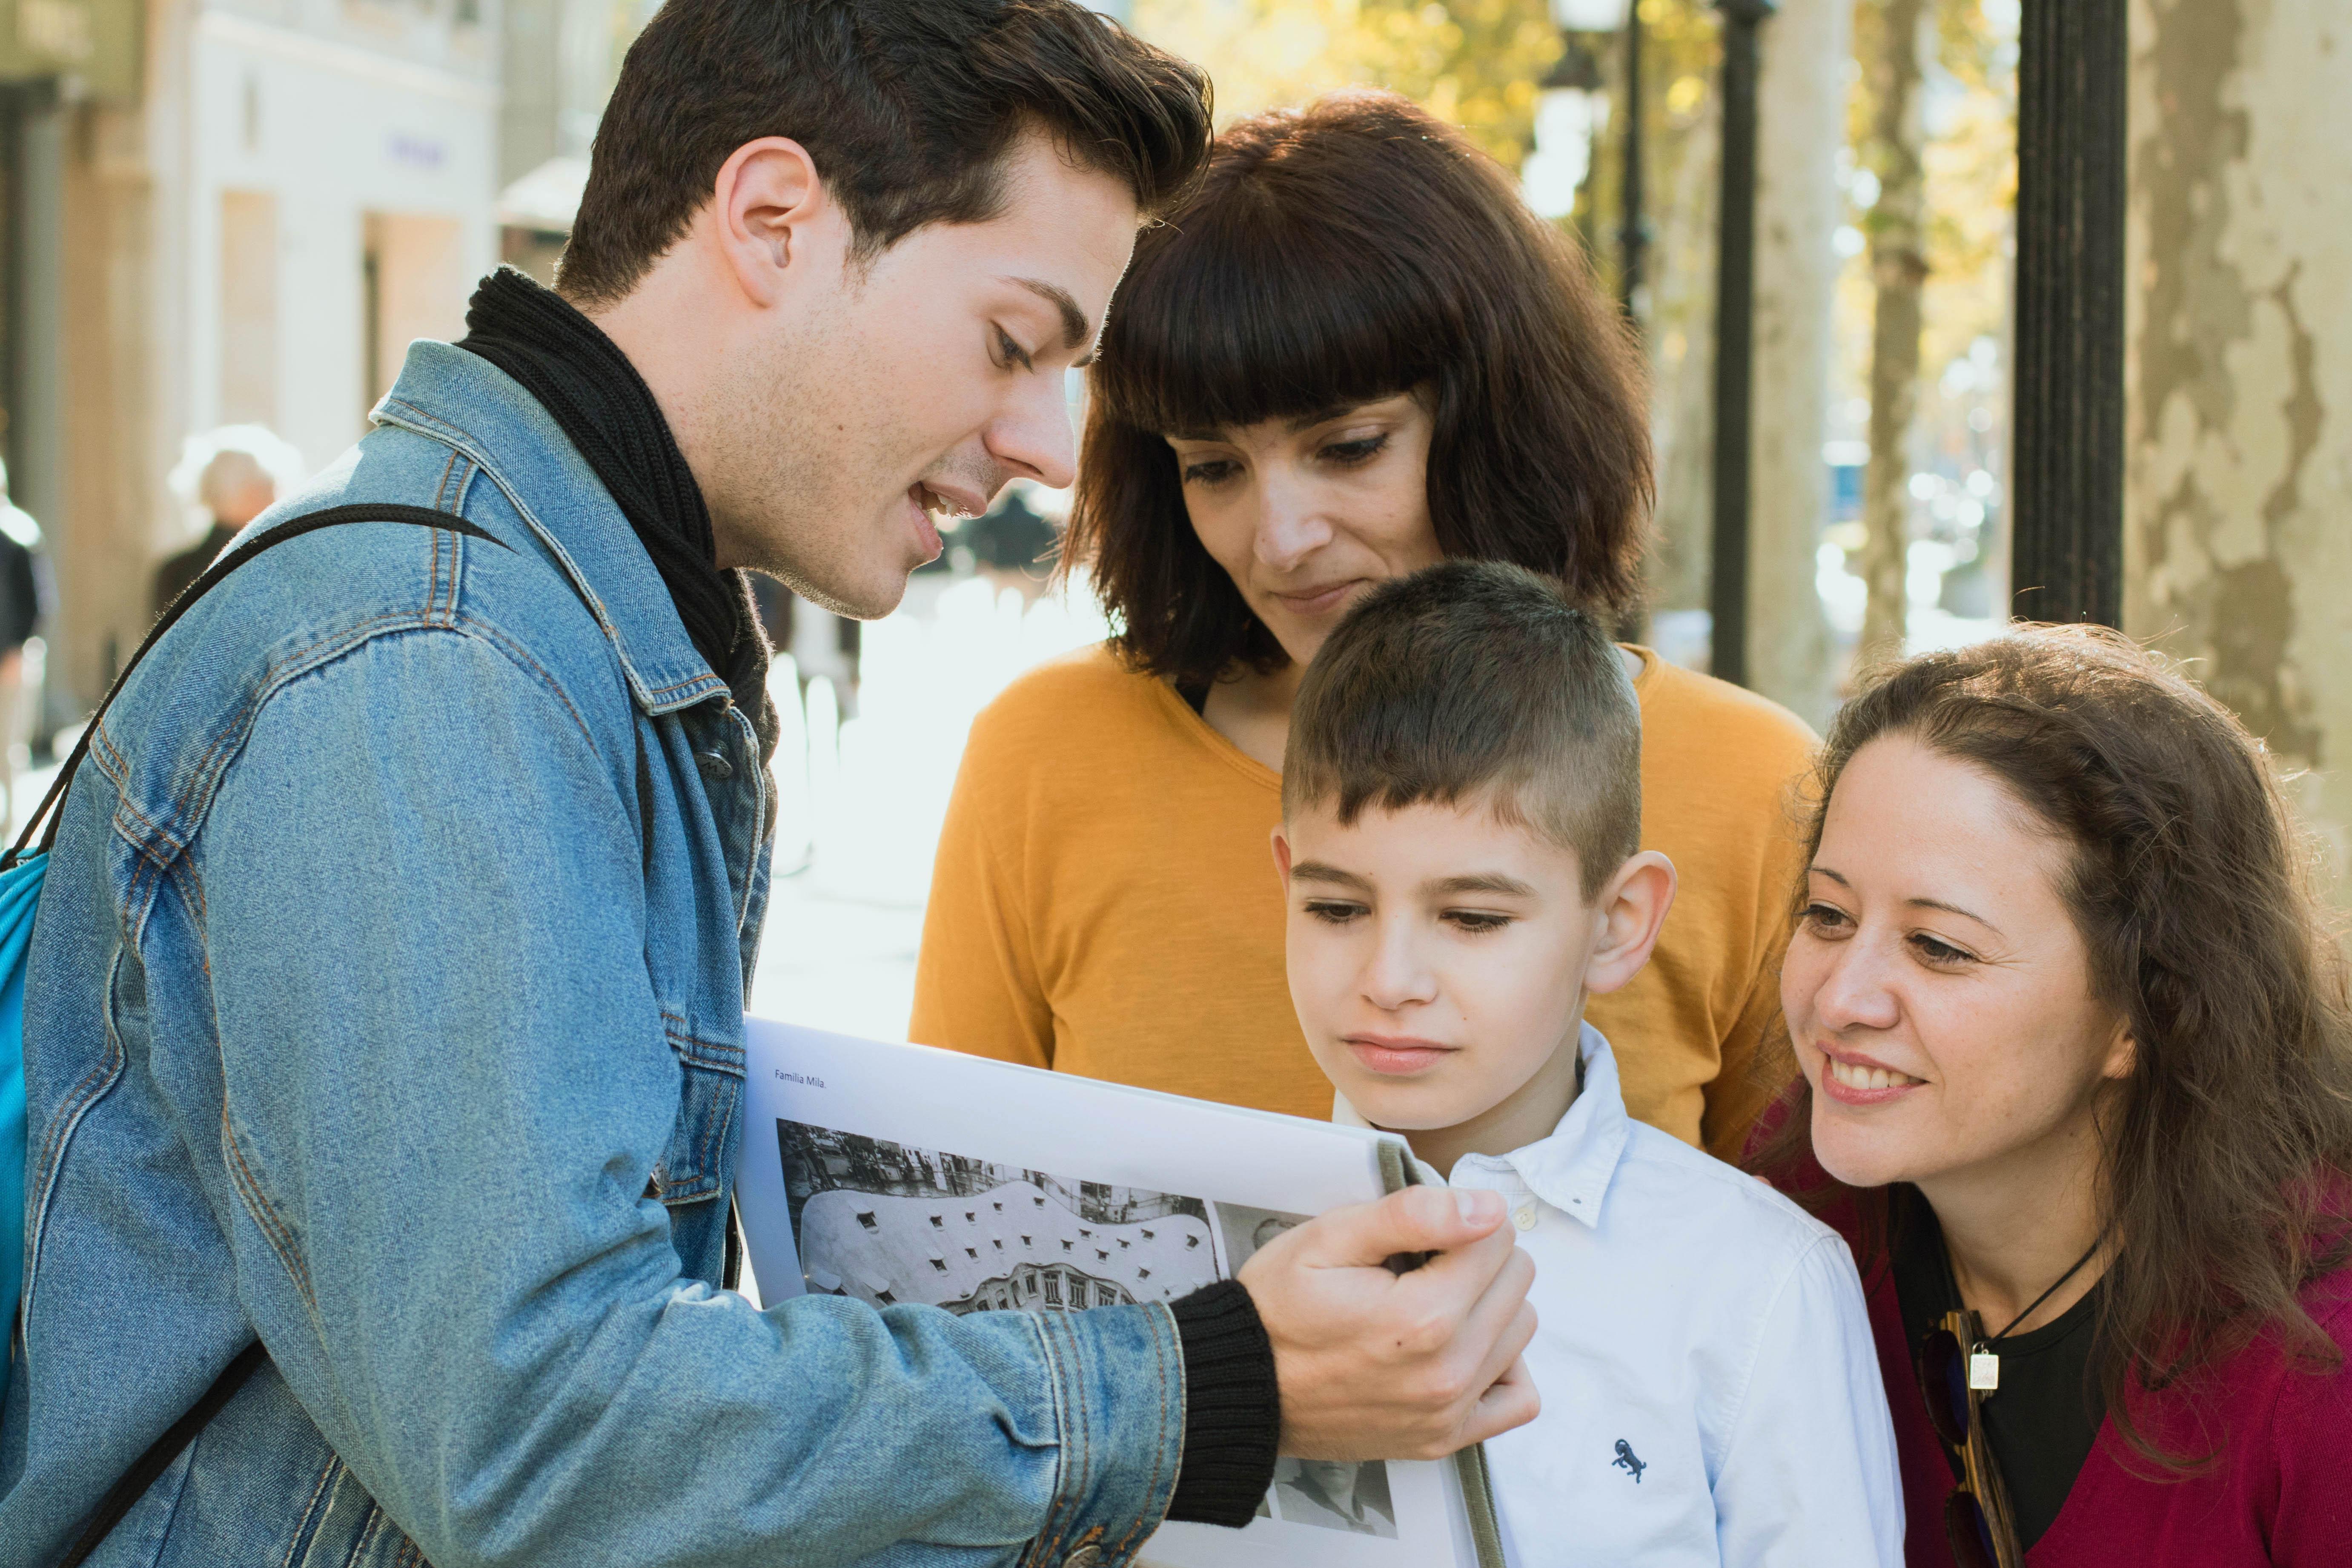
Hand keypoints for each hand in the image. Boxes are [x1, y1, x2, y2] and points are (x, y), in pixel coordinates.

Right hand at [1238, 1185, 1537, 1460]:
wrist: (1241, 1384)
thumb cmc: (1279, 1308)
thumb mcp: (1329, 1238)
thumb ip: (1413, 1214)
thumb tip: (1489, 1208)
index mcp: (1423, 1316)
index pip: (1495, 1237)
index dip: (1459, 1219)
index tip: (1420, 1231)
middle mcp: (1448, 1371)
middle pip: (1517, 1280)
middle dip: (1478, 1256)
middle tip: (1423, 1261)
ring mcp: (1449, 1412)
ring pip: (1521, 1329)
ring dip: (1490, 1303)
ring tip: (1435, 1298)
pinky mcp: (1445, 1439)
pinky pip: (1518, 1398)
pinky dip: (1503, 1365)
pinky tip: (1463, 1345)